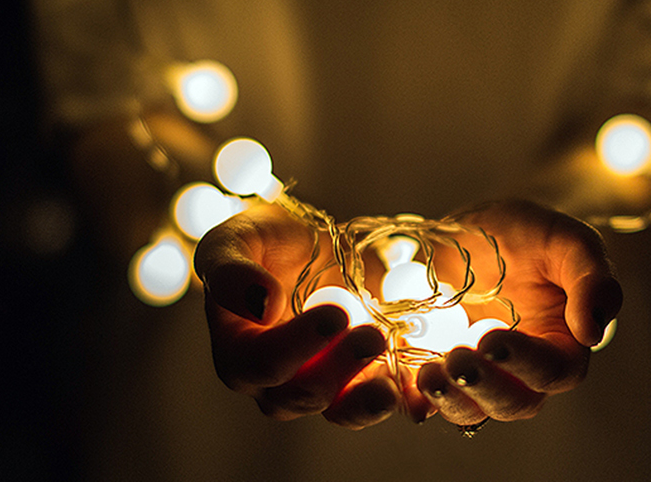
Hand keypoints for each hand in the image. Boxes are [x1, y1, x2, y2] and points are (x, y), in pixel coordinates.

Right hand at [194, 204, 409, 428]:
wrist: (314, 246)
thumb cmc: (266, 242)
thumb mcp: (237, 239)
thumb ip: (231, 270)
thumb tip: (260, 304)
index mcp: (237, 350)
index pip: (258, 365)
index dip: (295, 347)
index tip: (335, 314)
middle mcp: (273, 381)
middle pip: (298, 396)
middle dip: (338, 370)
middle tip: (373, 335)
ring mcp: (320, 387)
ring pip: (338, 411)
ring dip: (366, 401)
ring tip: (392, 385)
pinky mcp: (359, 384)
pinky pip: (378, 403)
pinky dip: (401, 402)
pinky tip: (419, 393)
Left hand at [415, 200, 622, 424]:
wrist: (484, 232)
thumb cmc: (535, 236)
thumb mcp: (569, 243)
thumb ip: (592, 280)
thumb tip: (593, 331)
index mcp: (561, 348)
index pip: (554, 372)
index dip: (526, 363)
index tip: (495, 340)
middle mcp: (521, 373)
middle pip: (511, 403)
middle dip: (483, 388)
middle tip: (457, 361)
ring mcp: (478, 375)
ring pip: (469, 409)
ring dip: (447, 400)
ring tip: (426, 375)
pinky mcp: (439, 367)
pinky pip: (426, 397)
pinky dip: (412, 396)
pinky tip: (396, 382)